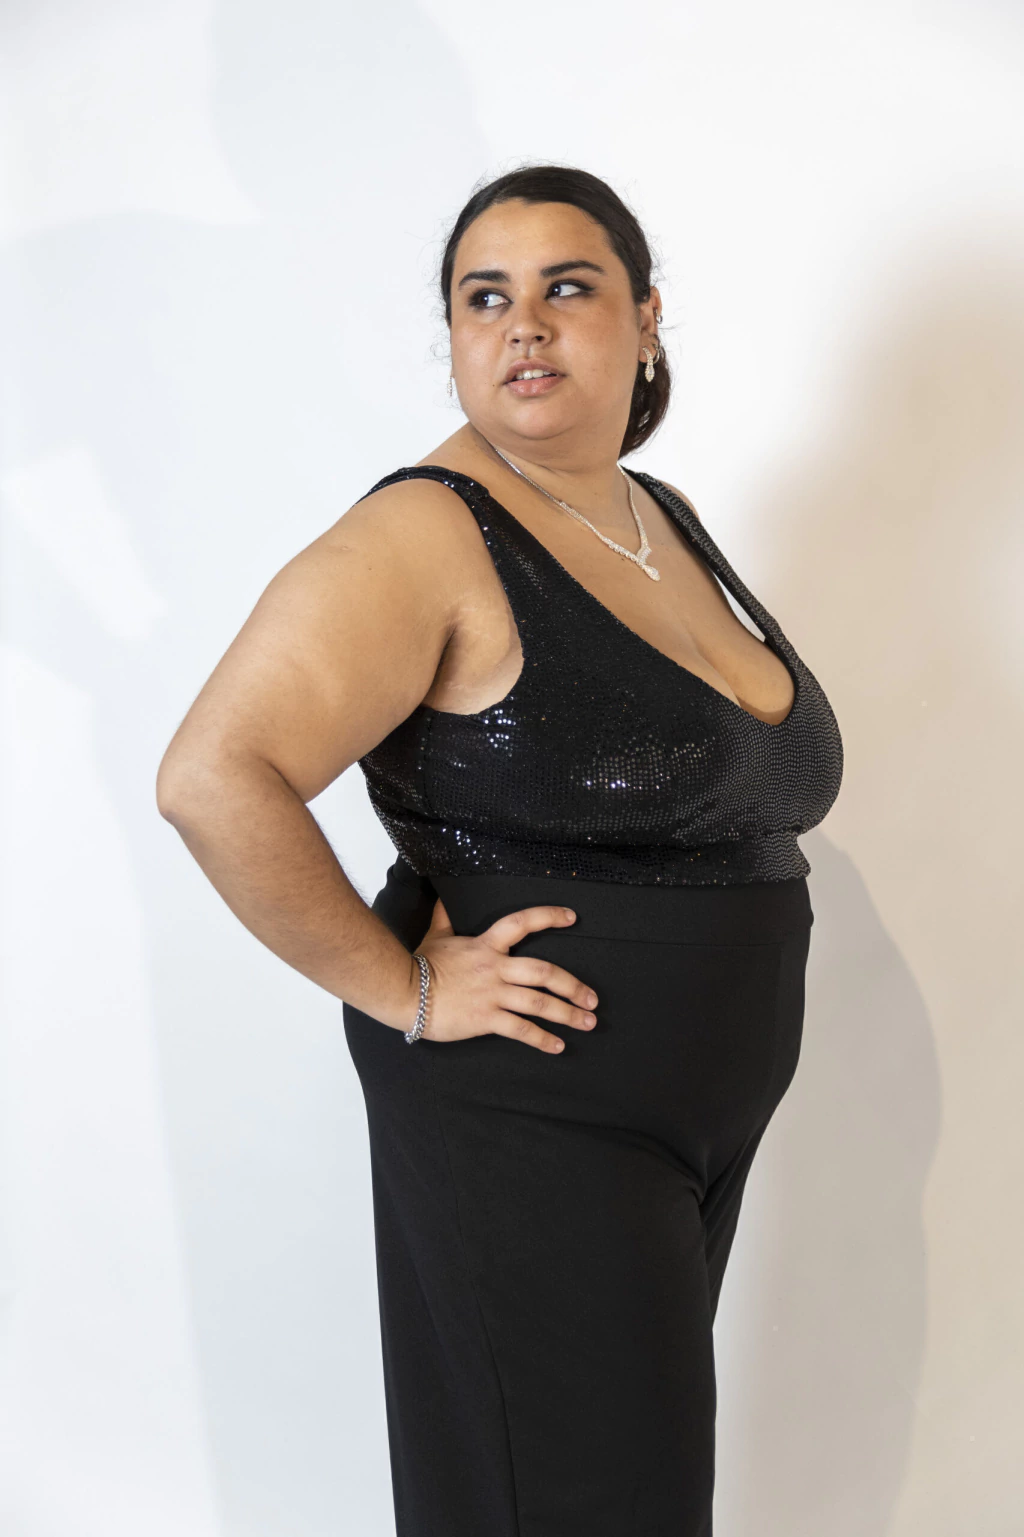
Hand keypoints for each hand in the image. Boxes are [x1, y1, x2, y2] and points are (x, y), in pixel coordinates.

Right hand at [410, 895, 598, 1052]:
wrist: (403, 991)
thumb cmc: (419, 964)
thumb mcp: (436, 935)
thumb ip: (445, 916)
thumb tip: (441, 897)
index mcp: (486, 944)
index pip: (522, 922)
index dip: (549, 917)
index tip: (572, 918)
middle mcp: (495, 968)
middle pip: (544, 972)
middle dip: (573, 986)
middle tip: (593, 998)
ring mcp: (492, 994)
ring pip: (539, 1002)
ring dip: (568, 1014)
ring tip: (588, 1022)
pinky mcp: (485, 1019)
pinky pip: (521, 1029)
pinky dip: (542, 1039)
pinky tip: (558, 1046)